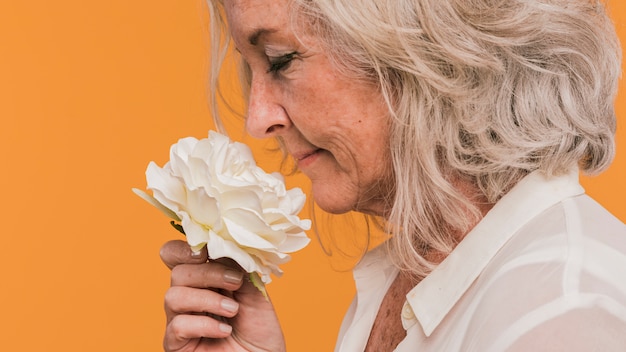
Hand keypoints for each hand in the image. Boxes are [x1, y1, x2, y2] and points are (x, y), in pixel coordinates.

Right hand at [161, 240, 285, 351]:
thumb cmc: (259, 329)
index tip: (209, 251)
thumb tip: (226, 242)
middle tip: (235, 283)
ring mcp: (180, 319)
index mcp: (203, 278)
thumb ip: (238, 268)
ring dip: (208, 300)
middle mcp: (188, 296)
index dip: (186, 248)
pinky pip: (177, 325)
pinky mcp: (176, 344)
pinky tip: (225, 330)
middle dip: (208, 274)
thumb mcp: (255, 292)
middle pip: (178, 271)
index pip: (177, 254)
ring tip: (233, 310)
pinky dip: (204, 324)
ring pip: (173, 296)